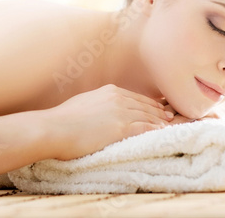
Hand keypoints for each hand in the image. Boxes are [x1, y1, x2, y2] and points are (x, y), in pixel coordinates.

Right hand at [43, 84, 173, 159]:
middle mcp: (118, 98)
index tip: (157, 107)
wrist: (54, 129)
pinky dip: (156, 130)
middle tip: (169, 116)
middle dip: (158, 111)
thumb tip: (99, 109)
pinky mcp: (121, 128)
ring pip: (147, 116)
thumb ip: (97, 103)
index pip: (135, 97)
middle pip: (145, 105)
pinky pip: (145, 128)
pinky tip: (163, 132)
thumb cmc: (62, 119)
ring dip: (160, 121)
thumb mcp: (83, 103)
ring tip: (170, 125)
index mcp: (109, 91)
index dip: (148, 103)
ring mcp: (120, 113)